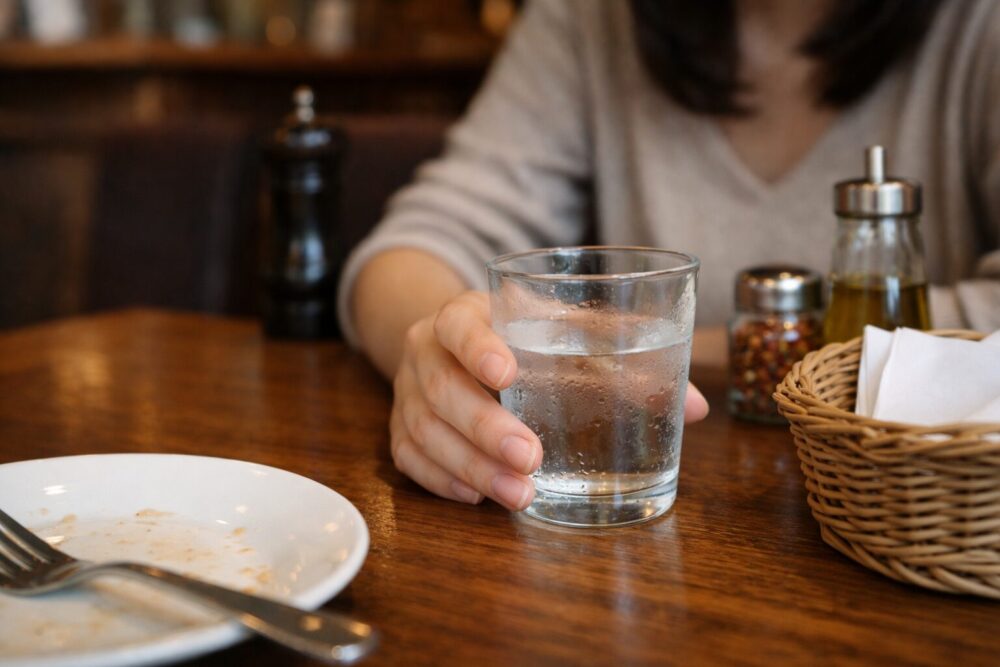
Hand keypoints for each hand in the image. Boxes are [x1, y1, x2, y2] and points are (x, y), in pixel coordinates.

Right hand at [389, 290, 710, 509]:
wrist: (447, 338)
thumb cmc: (520, 332)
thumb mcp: (563, 327)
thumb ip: (623, 354)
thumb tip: (697, 407)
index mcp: (465, 313)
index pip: (460, 324)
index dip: (478, 347)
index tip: (508, 372)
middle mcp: (427, 351)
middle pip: (442, 389)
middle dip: (486, 426)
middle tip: (532, 457)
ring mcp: (408, 393)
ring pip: (424, 432)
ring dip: (471, 467)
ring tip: (520, 496)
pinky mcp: (402, 429)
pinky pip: (410, 459)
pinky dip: (443, 481)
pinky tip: (479, 499)